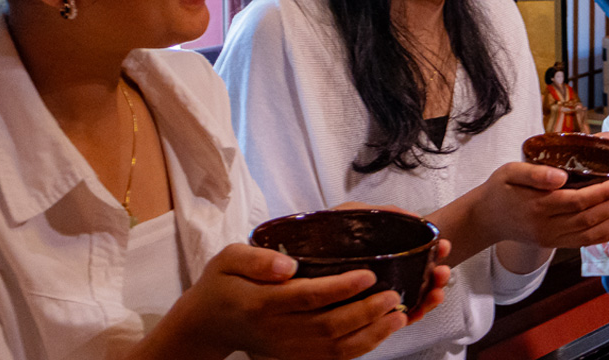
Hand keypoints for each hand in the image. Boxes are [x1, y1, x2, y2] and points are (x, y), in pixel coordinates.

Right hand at [138, 244, 407, 359]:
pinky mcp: (296, 358)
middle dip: (368, 312)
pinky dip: (363, 347)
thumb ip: (256, 259)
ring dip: (373, 334)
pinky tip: (383, 331)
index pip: (308, 296)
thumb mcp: (228, 259)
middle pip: (329, 327)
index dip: (342, 287)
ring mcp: (288, 350)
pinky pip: (334, 359)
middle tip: (395, 294)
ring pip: (337, 349)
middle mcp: (277, 331)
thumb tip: (288, 265)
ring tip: (399, 314)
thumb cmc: (222, 284)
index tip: (369, 273)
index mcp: (262, 303)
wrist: (208, 324)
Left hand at [327, 203, 451, 323]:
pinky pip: (389, 321)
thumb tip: (411, 216)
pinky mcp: (360, 315)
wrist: (282, 257)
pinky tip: (413, 310)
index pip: (414, 257)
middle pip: (417, 279)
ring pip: (408, 301)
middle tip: (442, 271)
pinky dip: (407, 316)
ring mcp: (372, 295)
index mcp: (380, 253)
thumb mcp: (353, 216)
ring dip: (427, 296)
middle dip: (435, 276)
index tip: (442, 247)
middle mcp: (380, 275)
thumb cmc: (320, 234)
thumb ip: (381, 214)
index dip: (432, 253)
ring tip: (435, 290)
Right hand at [476, 161, 608, 248]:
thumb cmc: (500, 189)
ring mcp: (552, 238)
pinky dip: (605, 236)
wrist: (486, 218)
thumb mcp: (510, 172)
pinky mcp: (555, 244)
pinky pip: (585, 242)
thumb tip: (561, 176)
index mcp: (539, 205)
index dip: (605, 192)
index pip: (580, 200)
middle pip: (590, 217)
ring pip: (591, 232)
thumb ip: (535, 173)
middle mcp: (548, 225)